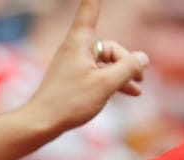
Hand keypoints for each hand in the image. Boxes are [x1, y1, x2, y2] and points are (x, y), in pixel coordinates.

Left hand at [25, 0, 149, 135]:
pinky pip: (98, 74)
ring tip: (138, 87)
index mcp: (80, 42)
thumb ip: (128, 68)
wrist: (40, 123)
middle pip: (109, 47)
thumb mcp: (106, 84)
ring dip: (123, 73)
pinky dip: (112, 81)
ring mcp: (74, 64)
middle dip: (126, 61)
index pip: (90, 10)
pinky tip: (130, 92)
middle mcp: (76, 49)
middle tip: (139, 78)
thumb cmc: (69, 102)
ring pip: (105, 62)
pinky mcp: (73, 78)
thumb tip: (143, 58)